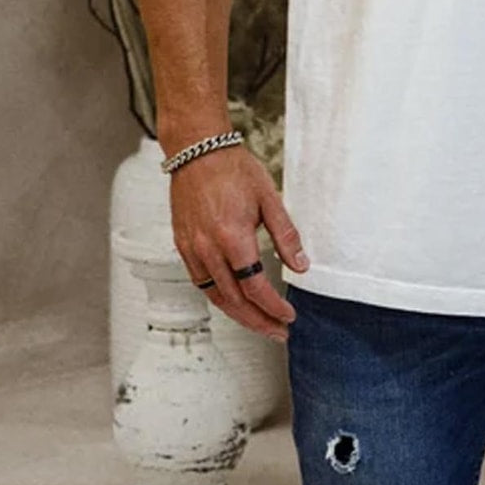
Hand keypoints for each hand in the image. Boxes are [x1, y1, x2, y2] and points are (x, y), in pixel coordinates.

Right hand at [169, 145, 308, 340]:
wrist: (197, 152)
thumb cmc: (235, 170)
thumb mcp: (270, 199)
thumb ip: (286, 235)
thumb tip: (301, 266)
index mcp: (232, 238)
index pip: (255, 287)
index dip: (273, 307)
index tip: (289, 316)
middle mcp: (207, 249)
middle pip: (233, 300)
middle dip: (258, 321)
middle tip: (278, 333)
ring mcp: (191, 249)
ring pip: (214, 296)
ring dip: (238, 315)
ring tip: (260, 324)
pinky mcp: (182, 246)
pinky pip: (200, 282)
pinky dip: (219, 297)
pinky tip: (234, 301)